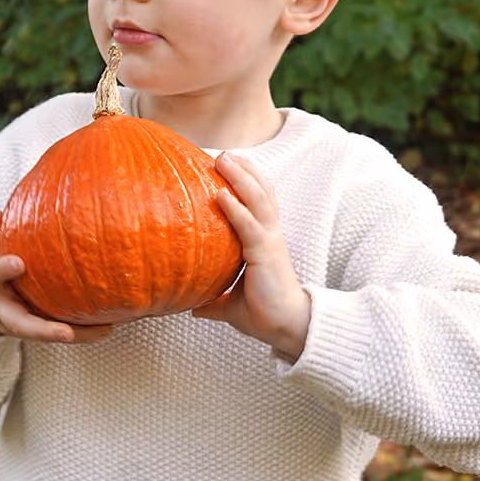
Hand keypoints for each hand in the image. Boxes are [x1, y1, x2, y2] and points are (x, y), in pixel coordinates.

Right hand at [0, 212, 112, 344]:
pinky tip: (107, 327)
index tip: (18, 263)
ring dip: (74, 334)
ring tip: (102, 330)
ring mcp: (21, 323)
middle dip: (42, 329)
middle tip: (66, 332)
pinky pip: (61, 333)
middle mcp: (3, 308)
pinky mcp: (36, 329)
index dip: (2, 269)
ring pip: (46, 335)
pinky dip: (84, 333)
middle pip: (20, 325)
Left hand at [192, 152, 310, 361]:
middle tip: (223, 152)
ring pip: (258, 200)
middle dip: (244, 170)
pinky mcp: (266, 254)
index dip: (246, 181)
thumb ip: (214, 301)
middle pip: (261, 191)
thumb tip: (192, 306)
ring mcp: (269, 242)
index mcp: (264, 241)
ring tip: (223, 159)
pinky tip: (219, 195)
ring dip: (240, 177)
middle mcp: (270, 235)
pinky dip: (235, 209)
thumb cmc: (263, 314)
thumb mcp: (231, 304)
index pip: (259, 202)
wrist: (288, 328)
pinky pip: (250, 226)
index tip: (227, 165)